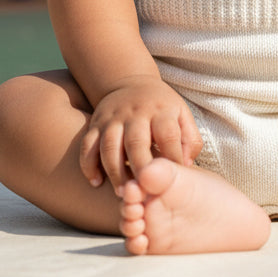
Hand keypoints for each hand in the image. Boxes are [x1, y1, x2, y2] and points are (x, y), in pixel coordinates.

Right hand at [79, 77, 202, 192]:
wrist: (131, 83)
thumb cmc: (161, 108)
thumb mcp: (182, 115)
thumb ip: (190, 140)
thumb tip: (185, 166)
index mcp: (161, 110)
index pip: (168, 135)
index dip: (171, 159)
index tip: (172, 181)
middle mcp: (136, 112)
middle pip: (136, 142)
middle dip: (140, 169)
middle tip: (144, 192)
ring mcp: (113, 118)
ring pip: (109, 146)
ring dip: (115, 172)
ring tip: (123, 193)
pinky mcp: (95, 124)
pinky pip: (87, 146)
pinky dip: (89, 165)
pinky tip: (96, 182)